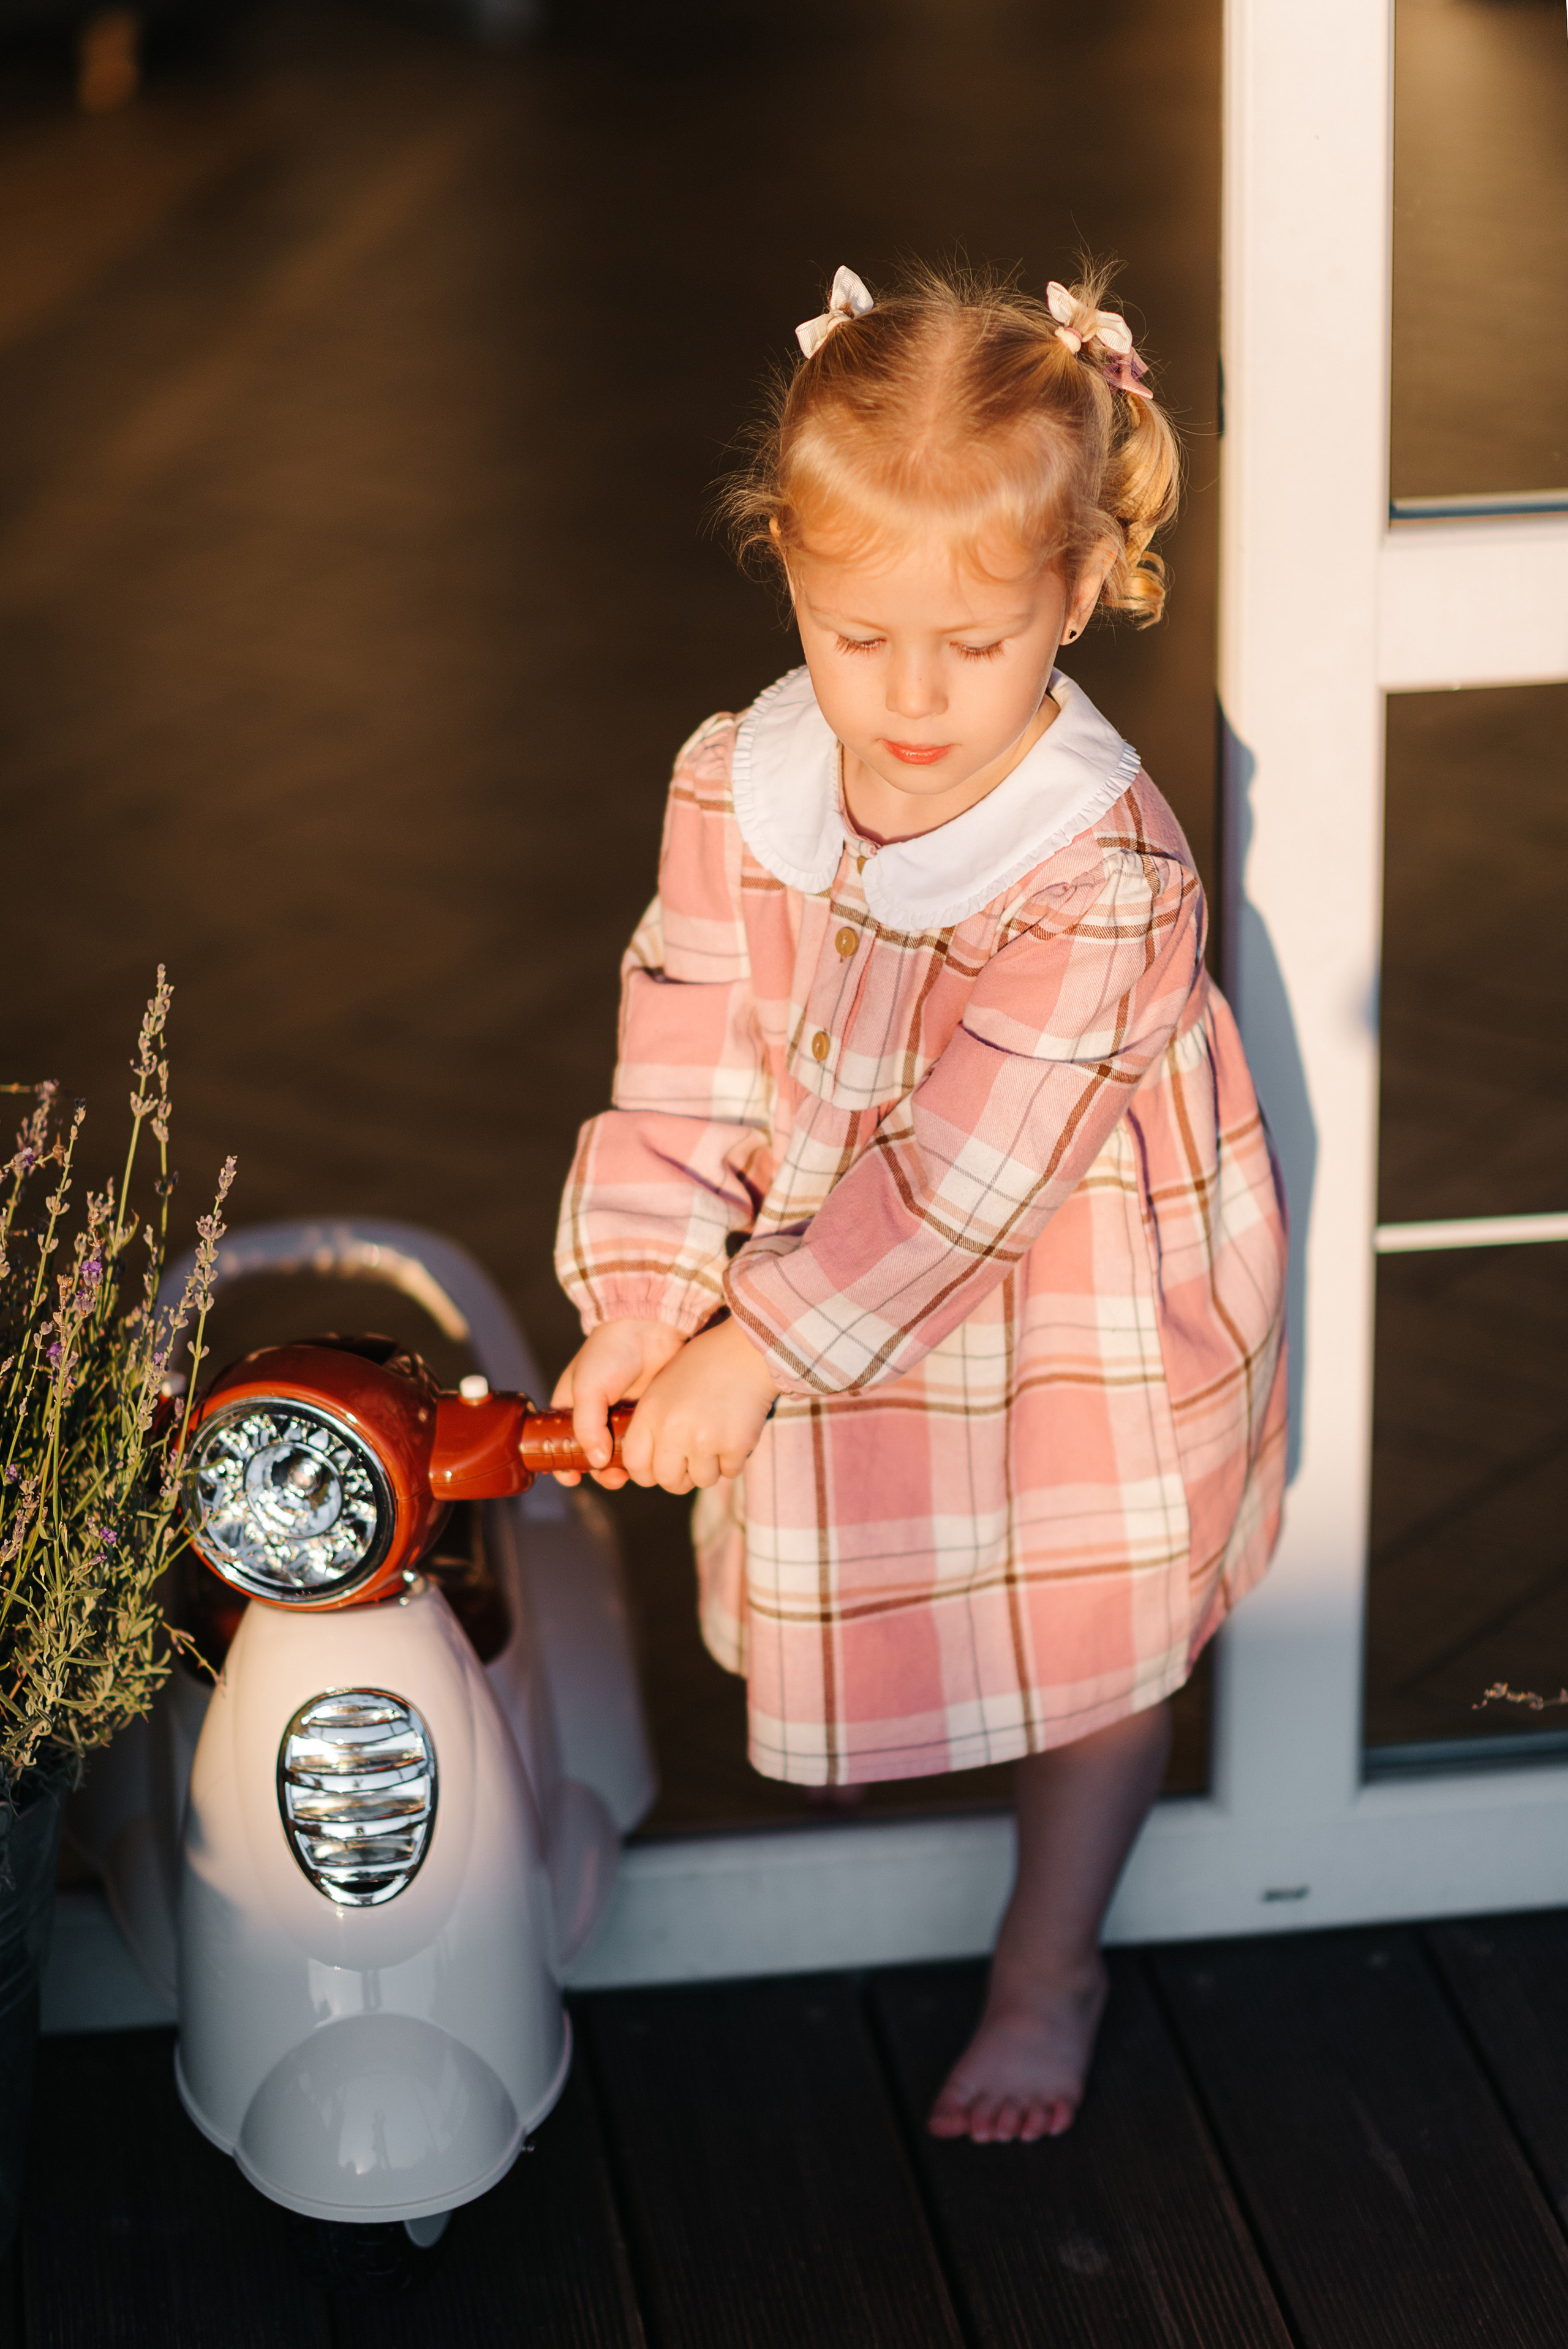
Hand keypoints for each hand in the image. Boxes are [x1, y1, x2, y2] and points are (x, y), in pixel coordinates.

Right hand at [550, 1319, 686, 1488]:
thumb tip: (595, 1462)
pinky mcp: (645, 1415)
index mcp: (570, 1406)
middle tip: (613, 1476)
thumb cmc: (611, 1351)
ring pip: (618, 1453)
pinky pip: (642, 1442)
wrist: (651, 1327)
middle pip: (591, 1454)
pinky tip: (648, 1454)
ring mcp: (620, 1416)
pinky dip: (643, 1452)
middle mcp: (594, 1414)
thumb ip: (586, 1426)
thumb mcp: (588, 1388)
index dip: (562, 1462)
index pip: (559, 1442)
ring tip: (631, 1470)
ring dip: (622, 1466)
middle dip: (599, 1470)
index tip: (572, 1478)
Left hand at [620, 1317, 779, 1494]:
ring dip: (710, 1468)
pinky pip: (730, 1472)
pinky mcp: (735, 1444)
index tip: (659, 1470)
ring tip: (716, 1440)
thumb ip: (651, 1425)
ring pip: (702, 1480)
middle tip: (691, 1462)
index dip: (647, 1474)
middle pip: (668, 1481)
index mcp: (650, 1413)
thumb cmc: (703, 1365)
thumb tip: (650, 1465)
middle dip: (680, 1478)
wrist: (746, 1348)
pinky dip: (733, 1459)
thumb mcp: (662, 1388)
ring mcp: (704, 1440)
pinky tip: (734, 1433)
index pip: (636, 1465)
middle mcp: (672, 1430)